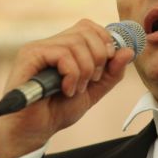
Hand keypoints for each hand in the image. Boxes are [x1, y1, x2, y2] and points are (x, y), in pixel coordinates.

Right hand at [0, 19, 133, 157]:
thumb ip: (111, 72)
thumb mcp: (93, 91)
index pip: (89, 26)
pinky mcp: (29, 56)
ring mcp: (38, 47)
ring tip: (76, 89)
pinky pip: (63, 54)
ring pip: (76, 43)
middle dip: (98, 57)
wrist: (34, 131)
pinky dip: (72, 75)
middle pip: (86, 30)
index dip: (104, 41)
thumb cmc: (57, 110)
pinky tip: (65, 90)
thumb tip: (128, 51)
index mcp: (64, 47)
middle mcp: (50, 43)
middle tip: (91, 81)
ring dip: (85, 71)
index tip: (107, 64)